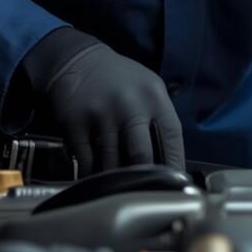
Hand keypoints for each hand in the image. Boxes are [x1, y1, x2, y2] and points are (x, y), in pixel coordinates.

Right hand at [24, 34, 185, 176]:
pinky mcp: (75, 123)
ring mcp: (101, 114)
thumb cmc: (117, 78)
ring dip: (114, 179)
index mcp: (153, 96)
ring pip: (111, 163)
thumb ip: (158, 117)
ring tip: (117, 187)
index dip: (175, 163)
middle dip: (142, 177)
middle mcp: (129, 104)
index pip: (172, 137)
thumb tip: (168, 160)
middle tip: (142, 190)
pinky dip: (90, 173)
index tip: (174, 183)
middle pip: (141, 155)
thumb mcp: (147, 86)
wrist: (75, 60)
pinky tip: (93, 176)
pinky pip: (86, 161)